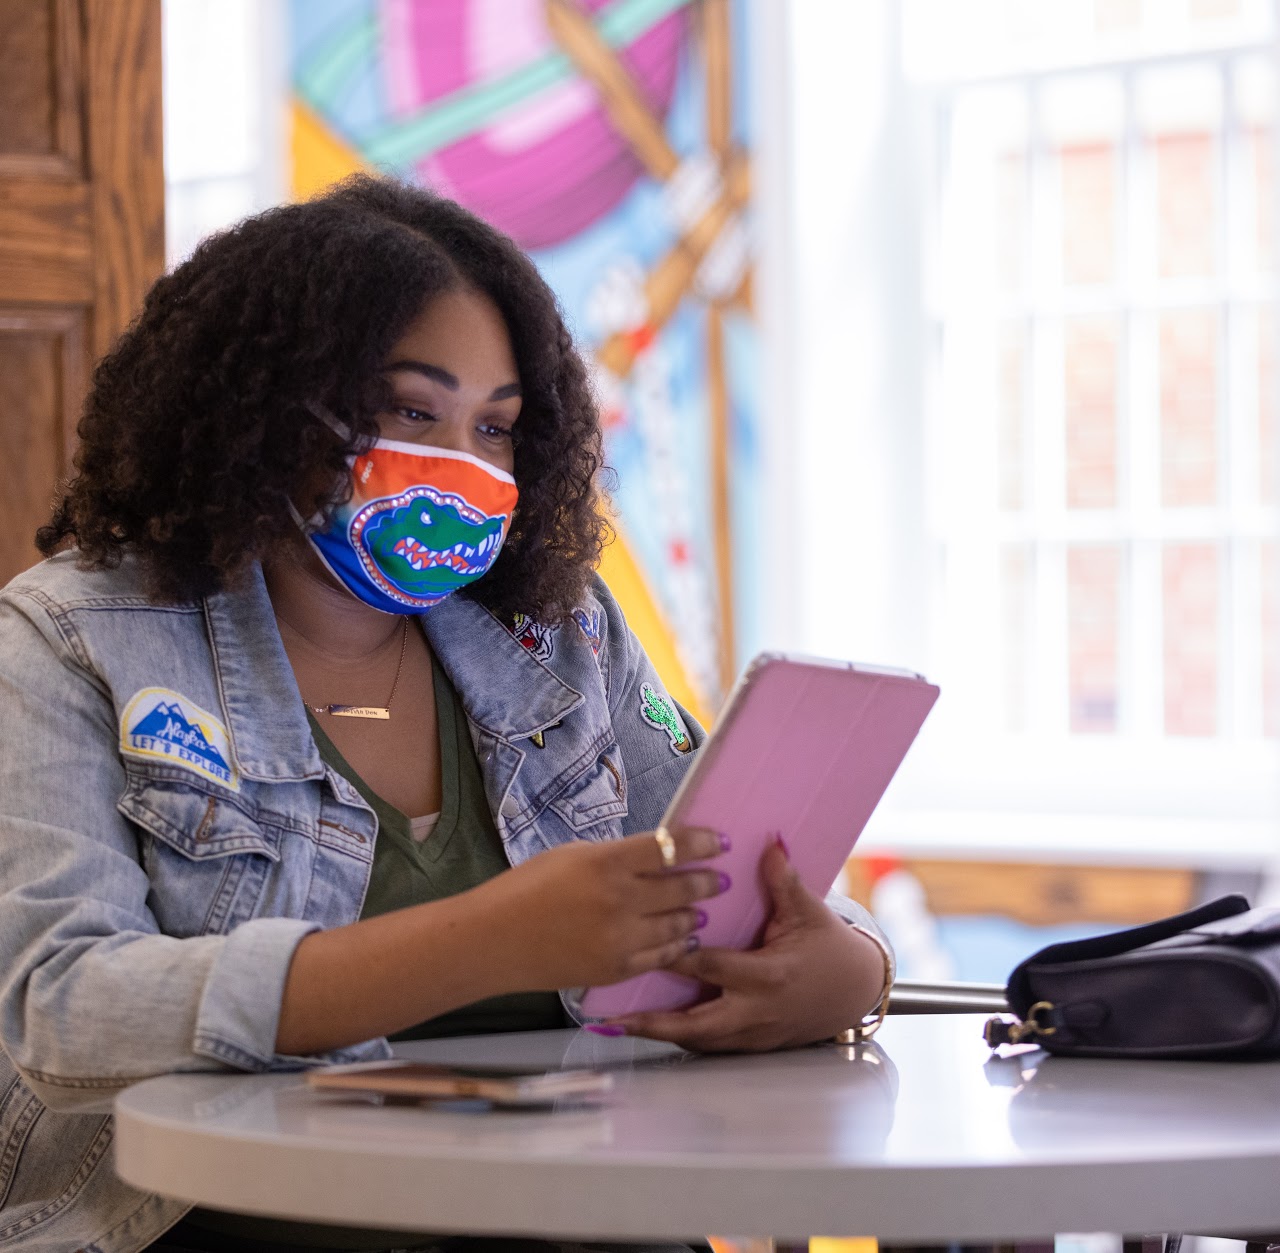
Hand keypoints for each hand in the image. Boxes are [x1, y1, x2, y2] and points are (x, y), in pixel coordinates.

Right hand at [481, 826, 727, 993]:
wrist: (494, 940)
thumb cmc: (527, 888)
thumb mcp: (574, 855)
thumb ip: (617, 857)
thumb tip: (657, 857)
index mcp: (607, 862)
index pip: (670, 847)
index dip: (701, 843)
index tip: (719, 841)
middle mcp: (620, 900)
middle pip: (681, 888)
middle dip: (707, 881)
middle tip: (720, 878)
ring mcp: (621, 940)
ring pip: (677, 926)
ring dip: (694, 915)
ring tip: (701, 909)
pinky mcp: (616, 970)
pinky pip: (660, 957)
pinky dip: (677, 946)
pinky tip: (685, 939)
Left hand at [599, 840, 887, 1050]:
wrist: (854, 991)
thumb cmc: (829, 949)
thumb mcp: (809, 912)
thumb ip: (784, 881)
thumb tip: (770, 844)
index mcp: (768, 975)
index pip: (713, 967)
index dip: (679, 958)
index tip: (646, 950)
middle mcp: (757, 1010)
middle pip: (696, 1023)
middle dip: (654, 1023)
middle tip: (614, 1019)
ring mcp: (754, 1033)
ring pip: (699, 1040)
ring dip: (660, 1033)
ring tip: (618, 1026)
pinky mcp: (753, 1043)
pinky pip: (710, 1045)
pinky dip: (681, 1037)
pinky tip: (652, 1028)